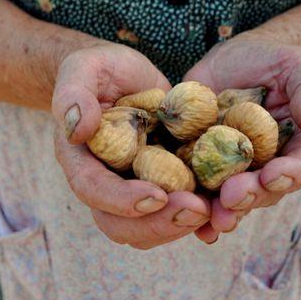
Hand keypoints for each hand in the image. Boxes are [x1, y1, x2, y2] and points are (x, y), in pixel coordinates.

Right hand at [52, 44, 214, 248]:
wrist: (122, 77)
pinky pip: (177, 215)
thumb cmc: (99, 70)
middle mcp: (105, 185)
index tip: (156, 195)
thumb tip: (77, 127)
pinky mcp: (164, 186)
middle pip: (120, 226)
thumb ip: (74, 93)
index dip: (122, 200)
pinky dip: (201, 217)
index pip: (93, 190)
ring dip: (181, 226)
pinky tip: (226, 207)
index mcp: (81, 161)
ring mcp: (135, 190)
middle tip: (195, 209)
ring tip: (215, 209)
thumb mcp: (83, 69)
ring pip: (149, 230)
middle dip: (157, 224)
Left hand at [182, 36, 300, 242]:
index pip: (300, 167)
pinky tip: (173, 208)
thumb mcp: (300, 67)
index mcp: (297, 148)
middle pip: (261, 191)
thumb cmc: (279, 62)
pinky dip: (186, 199)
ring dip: (217, 210)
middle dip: (246, 196)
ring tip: (208, 218)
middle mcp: (265, 166)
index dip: (288, 175)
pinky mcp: (200, 159)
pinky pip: (194, 182)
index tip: (272, 176)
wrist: (241, 59)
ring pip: (227, 197)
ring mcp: (232, 167)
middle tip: (231, 197)